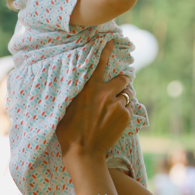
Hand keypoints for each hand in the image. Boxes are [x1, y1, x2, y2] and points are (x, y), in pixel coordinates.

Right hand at [56, 42, 129, 165]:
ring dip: (121, 100)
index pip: (100, 64)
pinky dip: (124, 113)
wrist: (84, 152)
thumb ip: (76, 94)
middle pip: (123, 79)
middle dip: (123, 80)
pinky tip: (114, 122)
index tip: (112, 41)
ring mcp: (117, 105)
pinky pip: (128, 109)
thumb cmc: (69, 132)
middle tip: (121, 84)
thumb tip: (77, 87)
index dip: (107, 50)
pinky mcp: (125, 117)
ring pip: (126, 96)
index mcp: (90, 88)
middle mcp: (105, 93)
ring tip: (112, 111)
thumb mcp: (66, 107)